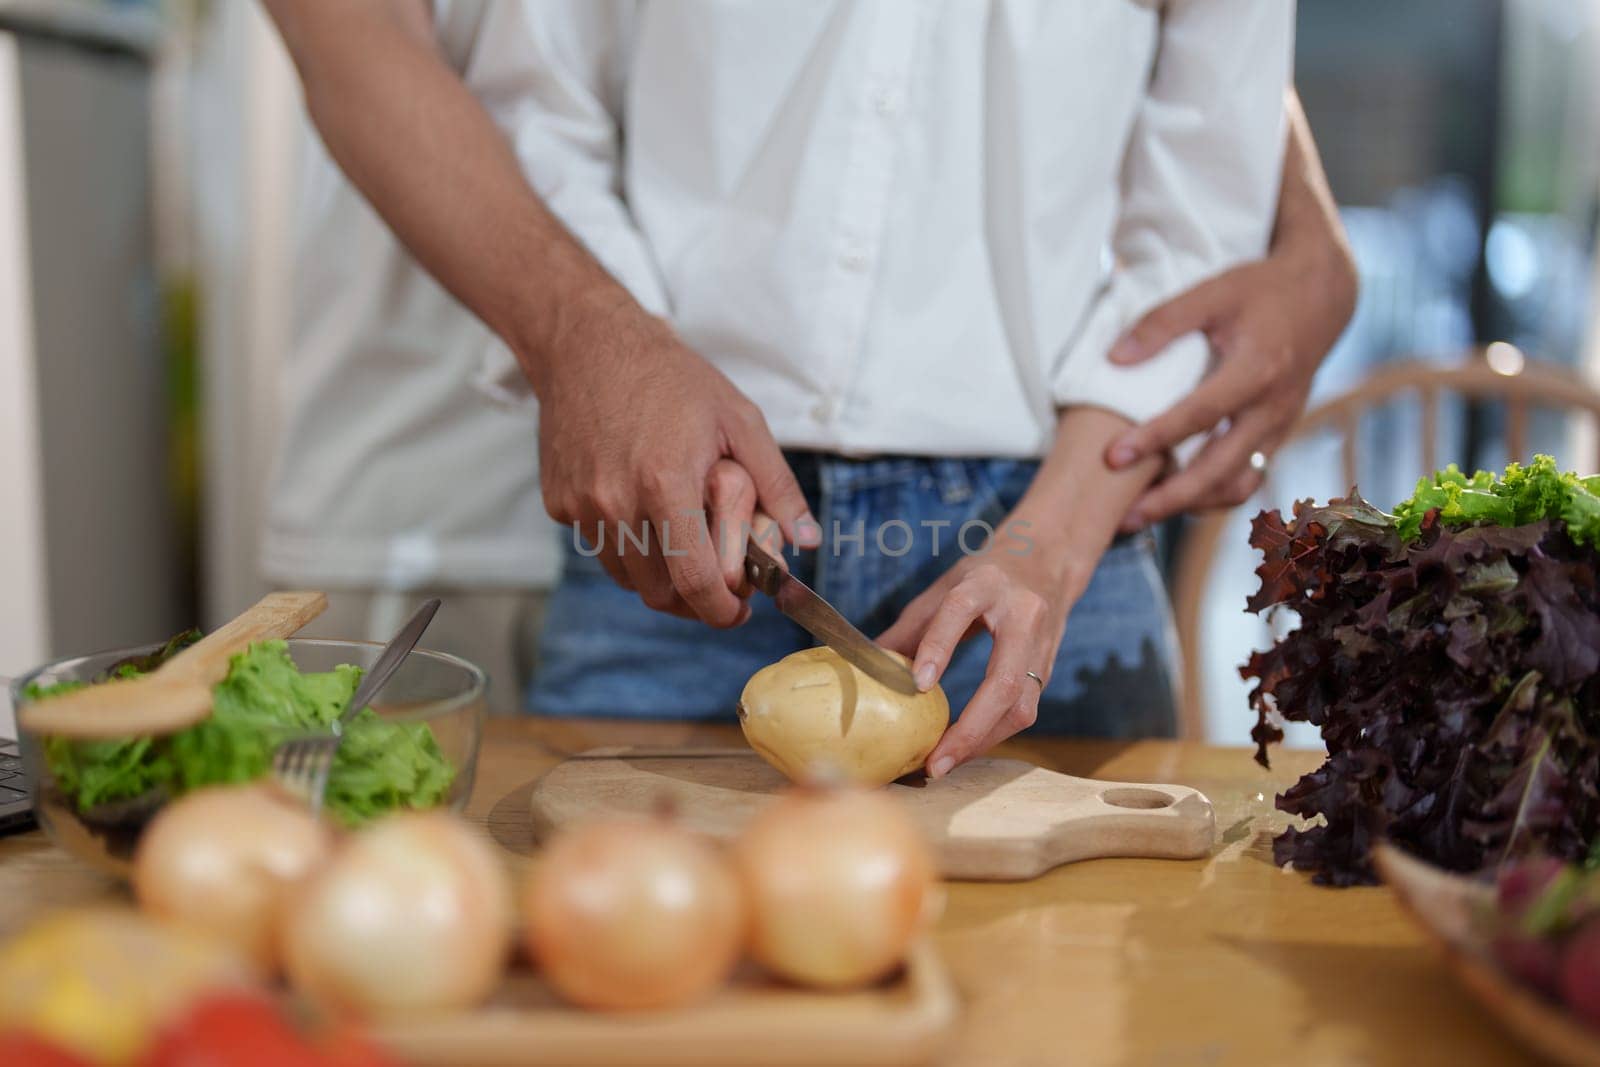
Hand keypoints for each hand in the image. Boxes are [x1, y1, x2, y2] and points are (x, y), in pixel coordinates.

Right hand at [539, 303, 817, 625]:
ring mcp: (582, 505)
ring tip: (682, 542)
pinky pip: (598, 547)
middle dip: (693, 600)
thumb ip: (776, 485)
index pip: (695, 581)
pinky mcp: (559, 503)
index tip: (737, 612)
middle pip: (659, 592)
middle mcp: (617, 502)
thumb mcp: (739, 419)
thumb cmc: (670, 378)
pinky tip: (642, 509)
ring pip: (627, 577)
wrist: (588, 345)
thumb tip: (808, 541)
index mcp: (667, 484)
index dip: (720, 611)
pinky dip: (625, 545)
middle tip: (717, 585)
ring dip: (658, 575)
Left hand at [879, 549, 1083, 777]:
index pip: (960, 610)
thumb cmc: (986, 575)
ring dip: (983, 741)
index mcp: (987, 583)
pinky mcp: (1049, 668)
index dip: (939, 647)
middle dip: (970, 728)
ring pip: (1022, 705)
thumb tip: (868, 664)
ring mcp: (1042, 644)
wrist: (1049, 560)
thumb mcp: (946, 585)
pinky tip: (966, 747)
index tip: (918, 685)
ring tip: (945, 763)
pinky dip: (994, 734)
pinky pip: (1025, 710)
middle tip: (935, 761)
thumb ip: (912, 626)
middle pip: (1005, 679)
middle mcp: (1022, 614)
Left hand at [1103, 244, 1357, 530]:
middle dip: (1171, 499)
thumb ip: (1163, 322)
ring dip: (1191, 506)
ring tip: (1142, 516)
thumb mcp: (1213, 291)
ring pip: (1237, 485)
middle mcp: (1273, 408)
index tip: (1112, 457)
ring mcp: (1279, 427)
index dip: (1156, 438)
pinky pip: (1247, 478)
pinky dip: (1212, 495)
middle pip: (1220, 469)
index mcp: (1258, 370)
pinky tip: (1175, 500)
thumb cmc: (1261, 290)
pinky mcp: (1278, 435)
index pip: (1201, 415)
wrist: (1323, 297)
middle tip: (1123, 517)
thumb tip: (1114, 359)